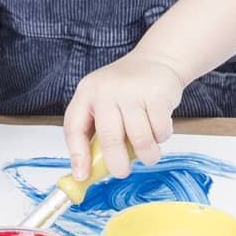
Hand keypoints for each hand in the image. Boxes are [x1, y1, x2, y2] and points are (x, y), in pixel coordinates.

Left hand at [63, 50, 183, 179]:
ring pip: (140, 140)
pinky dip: (161, 138)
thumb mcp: (102, 102)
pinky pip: (160, 132)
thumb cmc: (126, 89)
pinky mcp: (158, 95)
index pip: (74, 127)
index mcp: (87, 92)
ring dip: (147, 154)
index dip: (78, 155)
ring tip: (148, 151)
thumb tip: (86, 172)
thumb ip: (94, 133)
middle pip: (110, 139)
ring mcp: (133, 91)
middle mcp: (107, 90)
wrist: (157, 60)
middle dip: (117, 164)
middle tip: (122, 172)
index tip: (82, 176)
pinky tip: (158, 127)